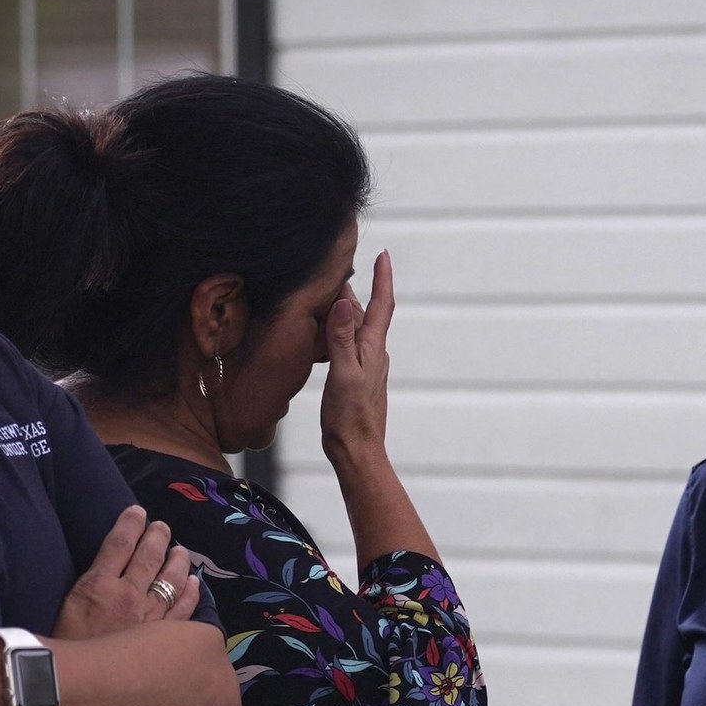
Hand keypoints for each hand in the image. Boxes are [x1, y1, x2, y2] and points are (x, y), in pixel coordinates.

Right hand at [57, 505, 198, 637]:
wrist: (70, 686)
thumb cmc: (63, 648)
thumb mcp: (68, 605)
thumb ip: (90, 584)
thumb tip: (105, 568)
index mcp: (98, 583)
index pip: (119, 542)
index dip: (130, 524)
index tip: (138, 512)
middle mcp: (127, 594)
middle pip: (149, 556)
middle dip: (158, 537)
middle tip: (163, 528)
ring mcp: (148, 617)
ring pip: (171, 580)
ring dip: (178, 561)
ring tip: (181, 550)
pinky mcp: (161, 638)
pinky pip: (183, 610)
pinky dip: (191, 593)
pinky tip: (195, 583)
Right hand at [320, 248, 392, 467]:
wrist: (357, 452)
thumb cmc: (350, 418)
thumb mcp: (343, 374)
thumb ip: (342, 338)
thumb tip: (346, 302)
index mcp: (372, 348)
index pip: (382, 304)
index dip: (383, 278)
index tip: (383, 254)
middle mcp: (372, 353)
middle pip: (365, 312)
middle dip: (355, 288)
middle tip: (337, 268)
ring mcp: (365, 366)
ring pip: (354, 328)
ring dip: (342, 310)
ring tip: (326, 296)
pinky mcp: (355, 378)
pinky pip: (346, 345)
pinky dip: (335, 333)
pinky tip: (321, 336)